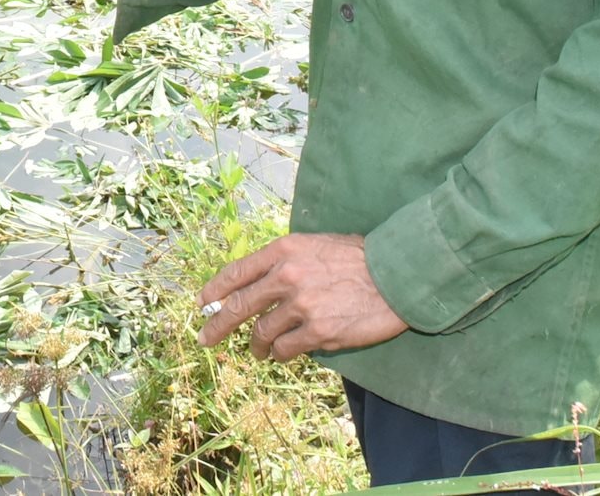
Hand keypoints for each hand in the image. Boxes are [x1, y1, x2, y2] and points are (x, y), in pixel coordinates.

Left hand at [198, 233, 407, 359]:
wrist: (396, 276)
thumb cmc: (359, 258)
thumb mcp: (315, 245)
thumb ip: (285, 262)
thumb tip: (257, 283)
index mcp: (283, 251)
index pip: (236, 272)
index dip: (215, 290)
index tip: (203, 304)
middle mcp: (286, 277)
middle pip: (238, 307)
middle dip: (217, 326)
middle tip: (206, 339)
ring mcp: (301, 306)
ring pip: (261, 334)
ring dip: (256, 346)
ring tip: (259, 350)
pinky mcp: (318, 333)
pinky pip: (285, 350)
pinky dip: (280, 354)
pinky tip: (283, 354)